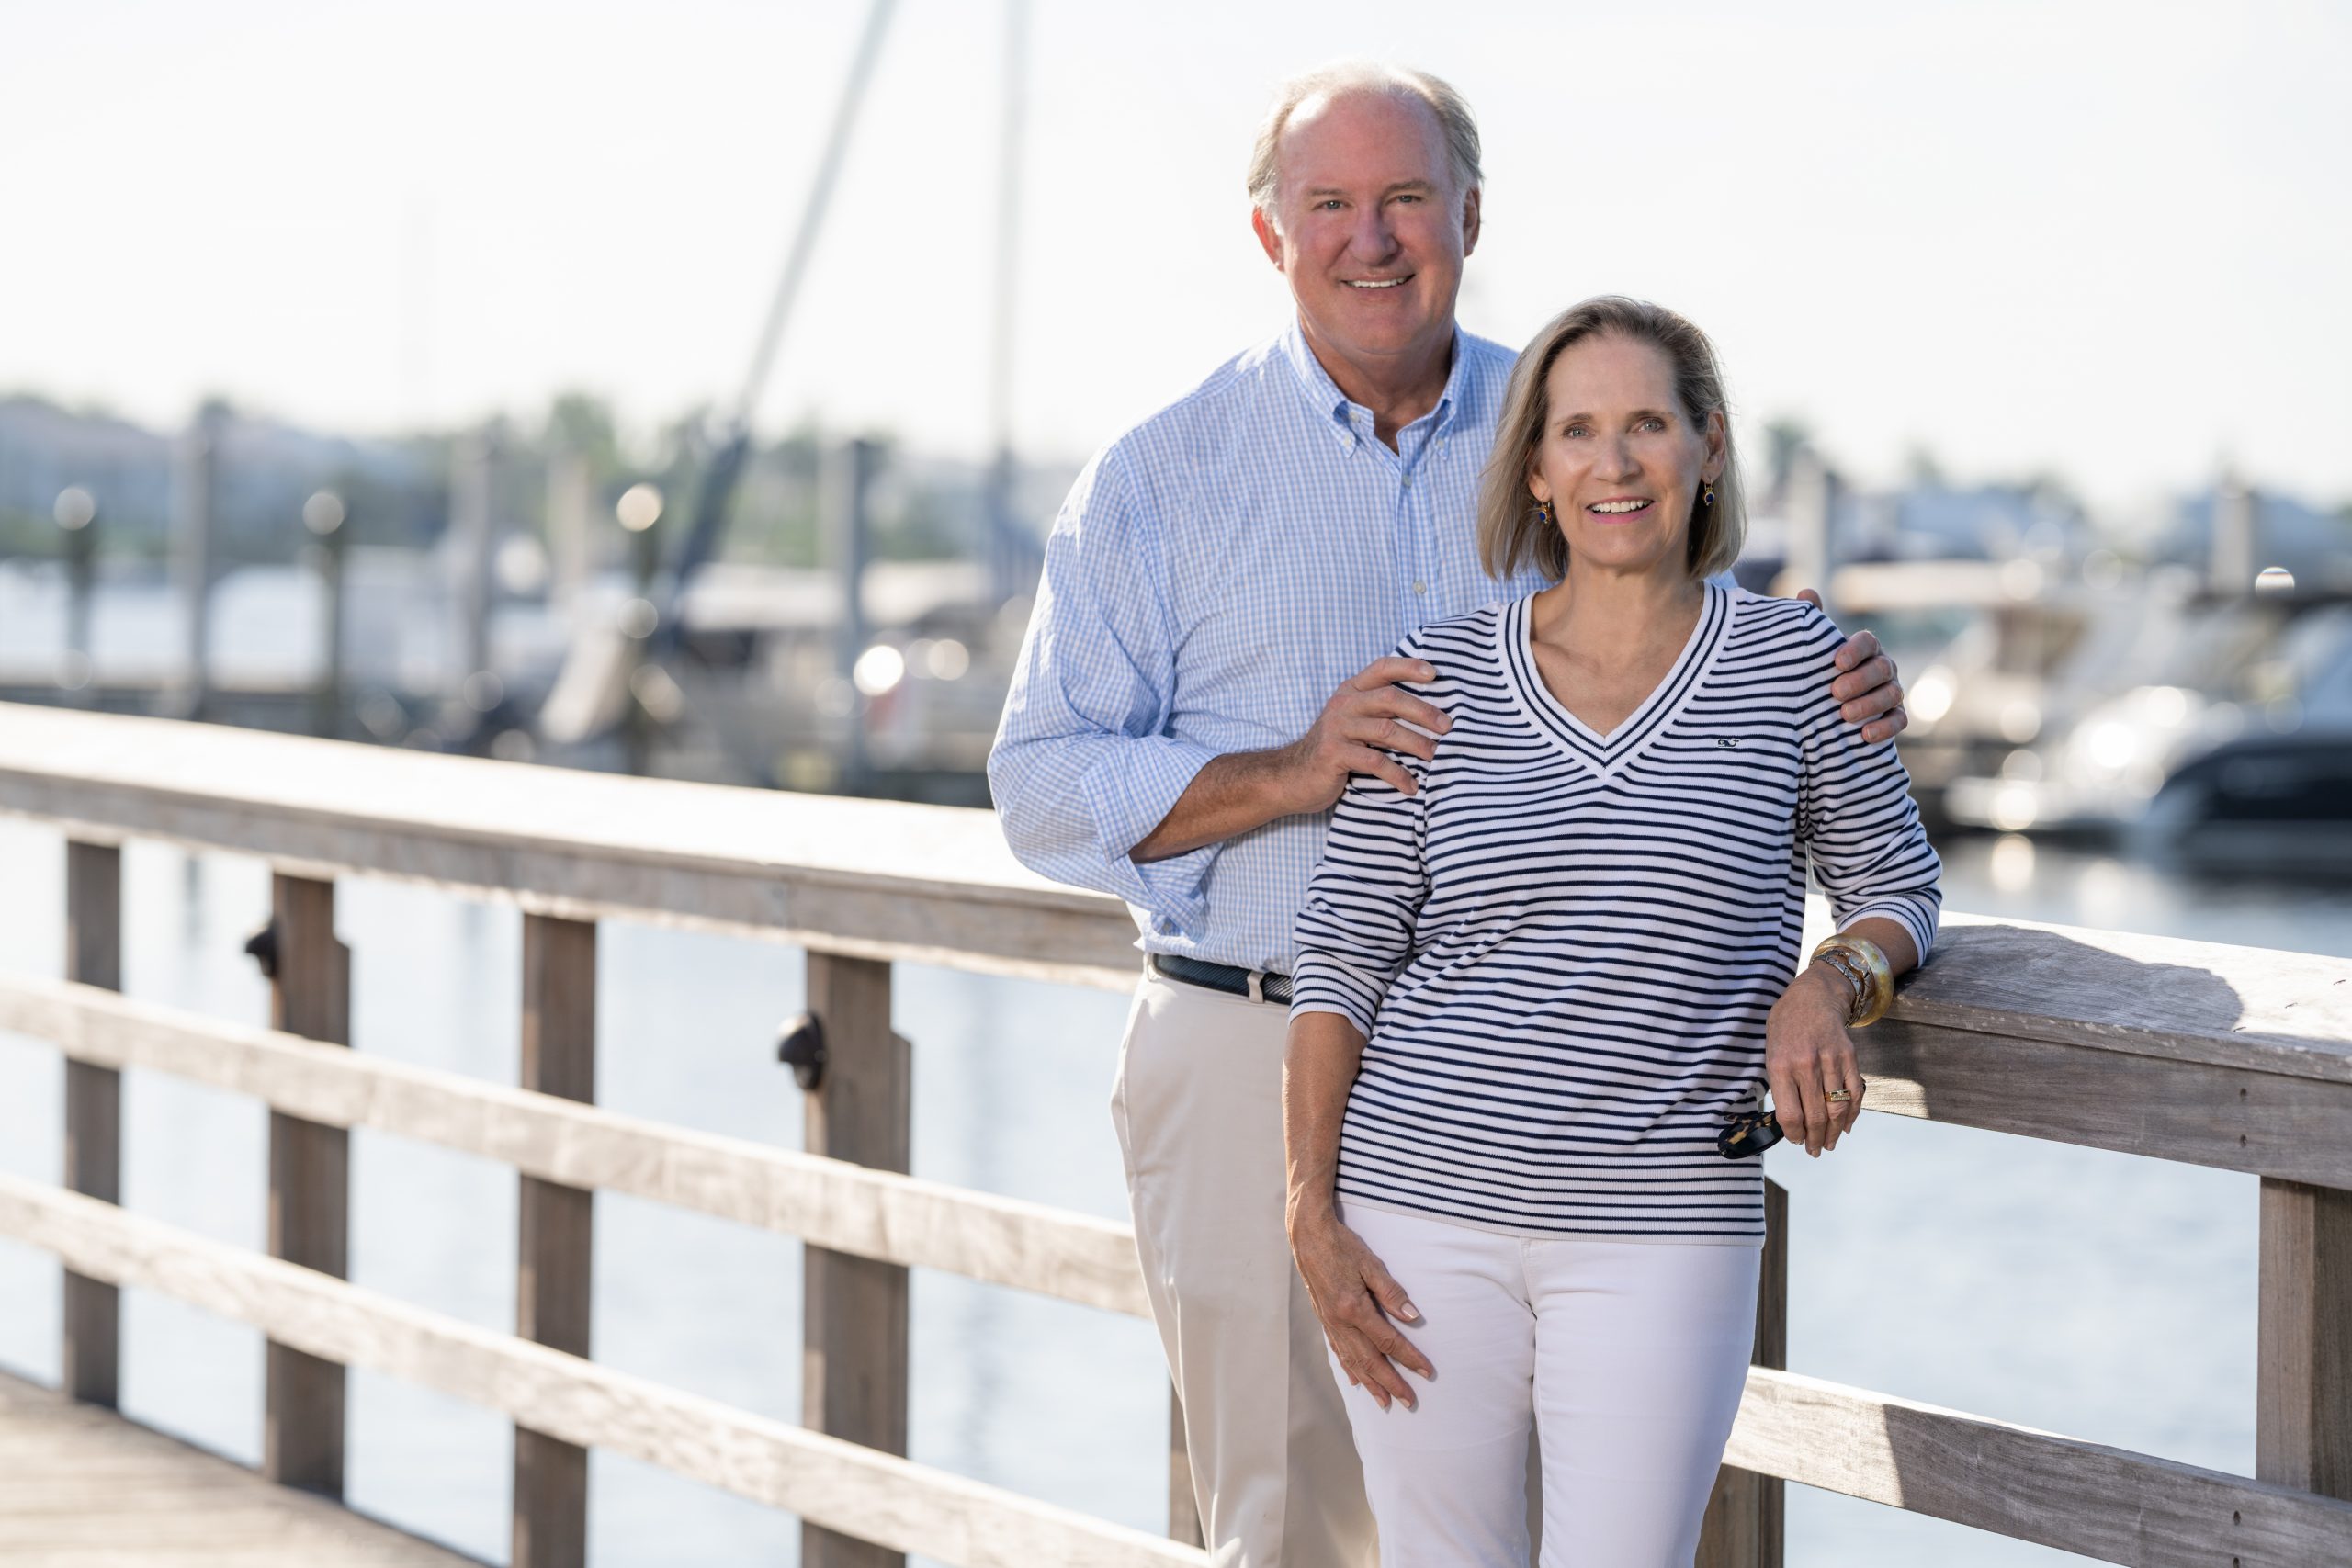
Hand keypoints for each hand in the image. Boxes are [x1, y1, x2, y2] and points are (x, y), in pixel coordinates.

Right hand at [1276, 656, 1450, 812]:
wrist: (1293, 776)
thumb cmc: (1335, 749)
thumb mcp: (1355, 722)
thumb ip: (1380, 712)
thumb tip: (1430, 715)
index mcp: (1351, 691)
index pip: (1382, 668)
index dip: (1408, 667)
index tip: (1434, 674)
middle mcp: (1344, 705)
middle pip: (1390, 698)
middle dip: (1423, 712)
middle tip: (1447, 727)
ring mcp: (1337, 729)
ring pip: (1386, 730)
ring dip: (1416, 744)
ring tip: (1436, 757)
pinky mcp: (1334, 754)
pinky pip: (1374, 762)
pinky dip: (1397, 775)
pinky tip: (1411, 786)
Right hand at [1287, 1206, 1431, 1409]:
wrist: (1308, 1236)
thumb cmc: (1342, 1246)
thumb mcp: (1371, 1264)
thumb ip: (1391, 1293)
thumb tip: (1412, 1317)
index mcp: (1354, 1308)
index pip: (1388, 1341)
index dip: (1409, 1358)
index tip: (1427, 1372)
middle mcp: (1339, 1321)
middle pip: (1369, 1360)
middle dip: (1391, 1383)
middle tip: (1409, 1401)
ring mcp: (1329, 1322)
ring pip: (1351, 1361)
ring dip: (1370, 1383)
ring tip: (1384, 1402)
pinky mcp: (1323, 1318)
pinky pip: (1337, 1350)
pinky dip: (1348, 1368)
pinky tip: (1355, 1380)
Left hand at [1764, 965, 1866, 1155]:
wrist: (1813, 996)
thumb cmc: (1785, 1027)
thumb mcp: (1770, 1052)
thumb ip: (1779, 1084)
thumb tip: (1789, 1120)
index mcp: (1780, 1066)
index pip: (1790, 1114)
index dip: (1794, 1134)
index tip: (1796, 1141)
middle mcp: (1805, 1065)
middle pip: (1815, 1116)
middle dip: (1815, 1140)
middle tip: (1815, 1150)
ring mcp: (1830, 1061)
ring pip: (1837, 1109)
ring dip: (1835, 1132)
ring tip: (1831, 1143)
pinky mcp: (1849, 1058)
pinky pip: (1854, 1093)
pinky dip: (1853, 1113)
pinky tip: (1847, 1125)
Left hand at [1792, 589, 1906, 744]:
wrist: (1822, 710)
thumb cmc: (1819, 673)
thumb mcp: (1813, 651)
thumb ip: (1812, 625)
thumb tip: (1806, 592)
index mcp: (1865, 649)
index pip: (1868, 642)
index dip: (1855, 650)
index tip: (1836, 662)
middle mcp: (1883, 667)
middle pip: (1882, 669)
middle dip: (1860, 681)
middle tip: (1835, 692)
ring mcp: (1892, 691)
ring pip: (1892, 694)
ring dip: (1869, 705)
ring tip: (1845, 715)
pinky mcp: (1895, 716)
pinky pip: (1899, 721)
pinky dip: (1885, 728)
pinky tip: (1865, 736)